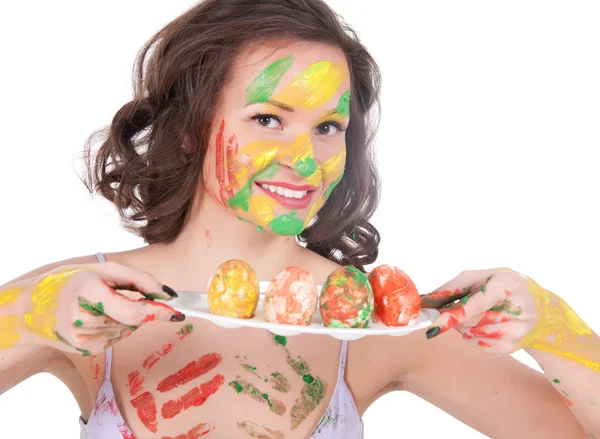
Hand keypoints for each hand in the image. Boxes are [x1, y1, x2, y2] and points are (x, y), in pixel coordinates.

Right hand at [23, 261, 184, 355]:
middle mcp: (83, 318)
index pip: (132, 312)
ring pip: (127, 331)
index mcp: (88, 292)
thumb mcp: (105, 270)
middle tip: (122, 296)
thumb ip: (139, 280)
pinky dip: (115, 327)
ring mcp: (83, 339)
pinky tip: (98, 318)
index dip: (157, 313)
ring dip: (125, 319)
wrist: (34, 307)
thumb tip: (167, 294)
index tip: (177, 313)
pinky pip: (116, 339)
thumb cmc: (73, 282)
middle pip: (132, 321)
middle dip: (139, 310)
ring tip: (103, 306)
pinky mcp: (85, 350)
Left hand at [419, 267, 591, 354]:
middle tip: (453, 310)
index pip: (477, 304)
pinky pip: (480, 345)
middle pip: (472, 321)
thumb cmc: (503, 286)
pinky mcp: (515, 346)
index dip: (454, 314)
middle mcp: (518, 308)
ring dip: (463, 327)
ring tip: (473, 315)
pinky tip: (483, 325)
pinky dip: (473, 336)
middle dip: (456, 318)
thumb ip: (456, 285)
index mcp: (508, 284)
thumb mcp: (483, 276)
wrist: (539, 306)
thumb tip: (430, 298)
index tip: (436, 324)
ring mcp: (519, 330)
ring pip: (473, 334)